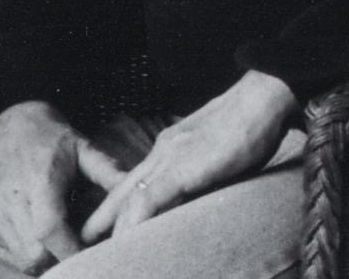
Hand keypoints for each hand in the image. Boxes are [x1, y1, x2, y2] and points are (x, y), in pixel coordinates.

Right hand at [0, 101, 125, 272]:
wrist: (12, 123)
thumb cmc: (53, 138)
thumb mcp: (83, 148)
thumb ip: (107, 172)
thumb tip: (138, 192)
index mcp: (39, 180)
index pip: (51, 230)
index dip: (72, 251)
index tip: (92, 254)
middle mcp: (12, 197)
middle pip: (36, 253)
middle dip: (61, 260)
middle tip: (80, 251)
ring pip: (23, 258)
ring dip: (46, 258)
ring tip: (63, 243)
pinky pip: (10, 250)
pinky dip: (29, 251)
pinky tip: (42, 236)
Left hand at [81, 70, 297, 242]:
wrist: (263, 98)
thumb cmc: (250, 124)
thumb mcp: (219, 152)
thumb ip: (205, 172)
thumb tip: (202, 194)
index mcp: (172, 146)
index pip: (137, 178)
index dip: (120, 201)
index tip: (106, 222)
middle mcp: (164, 150)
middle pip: (124, 188)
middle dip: (104, 215)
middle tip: (86, 238)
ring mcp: (171, 156)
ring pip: (132, 196)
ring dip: (116, 226)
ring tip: (102, 250)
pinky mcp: (184, 166)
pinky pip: (150, 197)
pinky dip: (134, 219)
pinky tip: (125, 238)